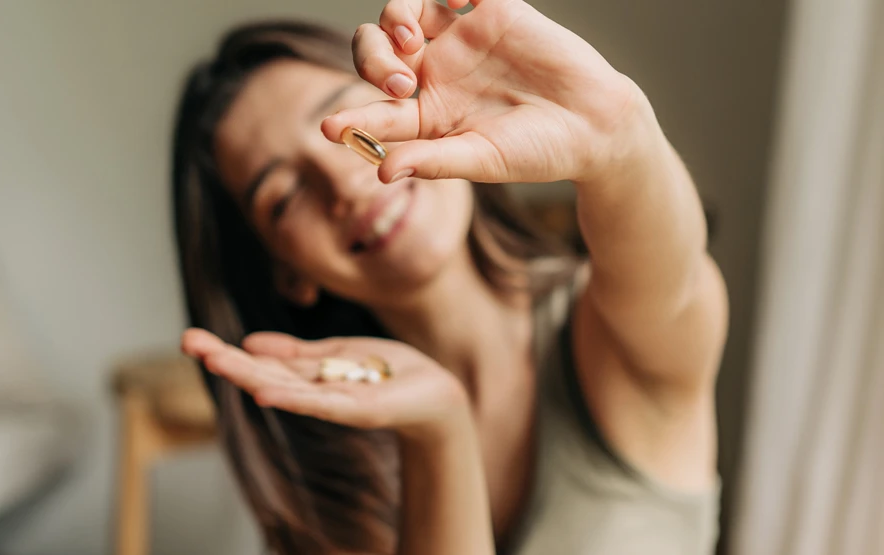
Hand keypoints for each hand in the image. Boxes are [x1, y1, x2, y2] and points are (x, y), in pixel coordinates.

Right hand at [181, 329, 470, 441]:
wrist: (435, 393)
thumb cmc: (388, 372)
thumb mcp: (337, 353)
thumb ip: (297, 352)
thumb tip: (250, 342)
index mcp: (307, 375)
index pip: (259, 361)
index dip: (226, 350)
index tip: (191, 338)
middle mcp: (313, 390)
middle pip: (262, 373)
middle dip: (224, 359)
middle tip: (186, 342)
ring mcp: (332, 402)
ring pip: (283, 386)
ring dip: (246, 374)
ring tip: (213, 360)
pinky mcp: (358, 409)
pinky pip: (319, 403)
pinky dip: (291, 396)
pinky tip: (263, 390)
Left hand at [321, 0, 658, 185]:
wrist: (595, 125)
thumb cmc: (539, 151)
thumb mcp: (483, 159)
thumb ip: (434, 160)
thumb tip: (381, 171)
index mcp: (427, 116)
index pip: (377, 113)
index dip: (351, 119)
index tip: (328, 128)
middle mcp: (435, 74)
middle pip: (376, 53)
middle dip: (372, 61)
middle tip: (400, 82)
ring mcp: (460, 39)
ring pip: (402, 14)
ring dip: (393, 20)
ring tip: (411, 40)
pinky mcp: (492, 10)